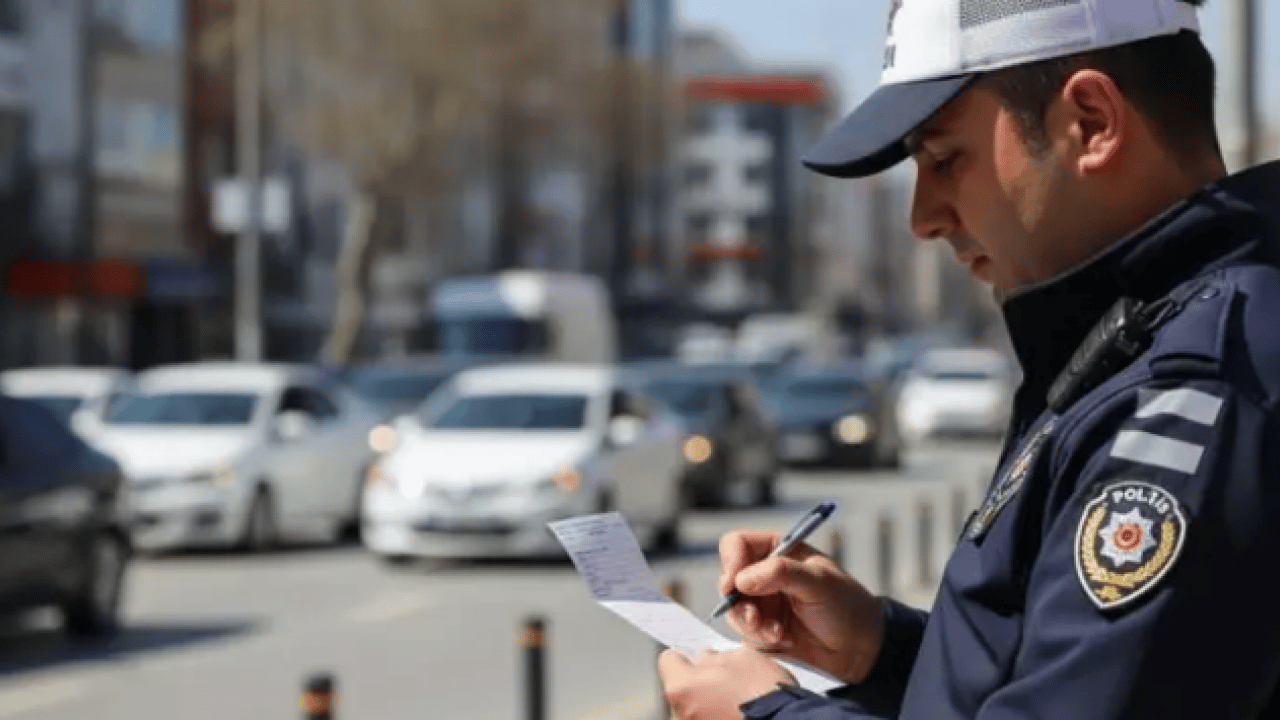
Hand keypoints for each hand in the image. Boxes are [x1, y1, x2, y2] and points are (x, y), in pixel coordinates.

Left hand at [659, 647, 795, 718]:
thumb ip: (715, 656)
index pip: (669, 660)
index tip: (696, 659)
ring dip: (708, 704)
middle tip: (725, 681)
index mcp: (681, 685)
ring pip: (694, 708)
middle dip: (700, 682)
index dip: (686, 656)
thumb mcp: (743, 656)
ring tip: (735, 702)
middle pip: (682, 687)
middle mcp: (679, 713)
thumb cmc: (766, 694)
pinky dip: (717, 717)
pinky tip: (736, 714)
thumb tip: (706, 659)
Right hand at [718, 529, 883, 683]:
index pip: (737, 544)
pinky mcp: (760, 628)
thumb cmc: (846, 605)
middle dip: (739, 602)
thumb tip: (741, 579)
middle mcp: (764, 573)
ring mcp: (761, 601)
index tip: (733, 585)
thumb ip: (781, 573)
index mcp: (777, 550)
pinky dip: (759, 638)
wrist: (858, 648)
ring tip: (777, 633)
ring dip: (751, 624)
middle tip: (756, 619)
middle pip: (727, 578)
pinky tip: (784, 640)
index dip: (730, 561)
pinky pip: (743, 631)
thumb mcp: (819, 582)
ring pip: (732, 608)